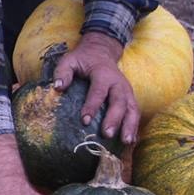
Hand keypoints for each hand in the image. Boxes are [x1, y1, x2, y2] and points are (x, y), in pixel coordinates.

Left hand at [52, 32, 140, 146]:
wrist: (102, 52)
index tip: (84, 120)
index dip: (92, 106)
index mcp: (103, 74)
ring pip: (132, 109)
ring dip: (130, 126)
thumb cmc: (83, 59)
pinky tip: (131, 142)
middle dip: (114, 119)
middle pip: (119, 102)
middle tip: (106, 134)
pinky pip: (135, 113)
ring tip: (126, 142)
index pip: (98, 91)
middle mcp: (118, 83)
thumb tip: (58, 87)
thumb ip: (63, 72)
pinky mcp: (130, 98)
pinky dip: (134, 127)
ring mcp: (127, 91)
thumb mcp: (70, 60)